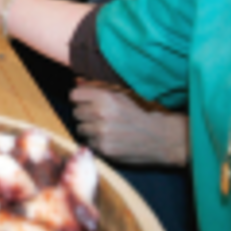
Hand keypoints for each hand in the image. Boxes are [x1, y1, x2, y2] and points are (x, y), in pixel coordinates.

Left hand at [70, 82, 189, 166]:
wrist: (156, 137)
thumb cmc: (137, 115)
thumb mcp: (121, 96)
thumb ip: (97, 89)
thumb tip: (76, 82)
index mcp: (105, 97)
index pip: (74, 95)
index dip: (79, 99)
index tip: (84, 103)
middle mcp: (101, 113)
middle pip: (75, 113)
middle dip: (84, 115)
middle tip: (98, 117)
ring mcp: (101, 132)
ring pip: (80, 129)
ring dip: (89, 129)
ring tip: (104, 129)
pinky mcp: (103, 148)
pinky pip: (88, 142)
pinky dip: (96, 142)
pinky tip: (109, 139)